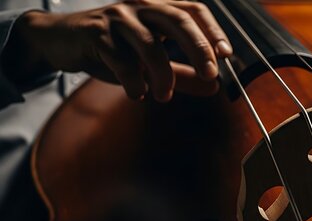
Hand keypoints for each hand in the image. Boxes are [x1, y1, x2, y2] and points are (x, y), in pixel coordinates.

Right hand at [9, 0, 232, 101]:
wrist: (61, 40)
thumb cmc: (112, 49)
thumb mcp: (151, 62)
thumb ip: (183, 74)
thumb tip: (214, 87)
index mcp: (158, 9)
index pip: (193, 10)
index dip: (213, 30)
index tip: (227, 54)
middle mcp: (141, 6)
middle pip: (178, 20)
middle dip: (199, 48)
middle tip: (210, 74)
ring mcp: (118, 17)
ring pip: (151, 45)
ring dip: (163, 75)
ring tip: (164, 96)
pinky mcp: (95, 33)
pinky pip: (121, 60)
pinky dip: (133, 81)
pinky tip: (136, 93)